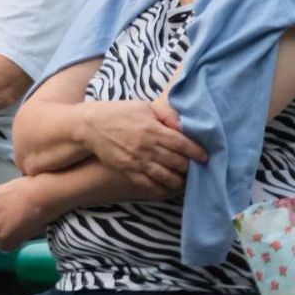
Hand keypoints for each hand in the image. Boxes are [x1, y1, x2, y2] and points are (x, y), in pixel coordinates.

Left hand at [0, 176, 52, 251]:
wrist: (39, 195)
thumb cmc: (30, 190)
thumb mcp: (6, 192)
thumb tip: (5, 211)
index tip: (3, 222)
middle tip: (14, 227)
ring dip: (6, 237)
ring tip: (21, 228)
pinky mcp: (1, 238)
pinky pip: (6, 248)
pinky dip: (15, 244)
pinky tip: (24, 233)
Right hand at [82, 100, 206, 192]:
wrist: (89, 126)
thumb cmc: (118, 113)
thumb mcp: (142, 107)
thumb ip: (164, 115)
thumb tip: (183, 124)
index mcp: (153, 129)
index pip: (182, 144)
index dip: (197, 152)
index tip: (205, 157)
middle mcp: (147, 147)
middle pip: (177, 162)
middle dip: (190, 167)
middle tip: (197, 169)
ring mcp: (137, 161)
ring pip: (166, 177)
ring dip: (179, 180)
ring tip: (186, 180)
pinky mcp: (127, 171)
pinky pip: (149, 184)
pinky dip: (162, 188)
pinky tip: (168, 187)